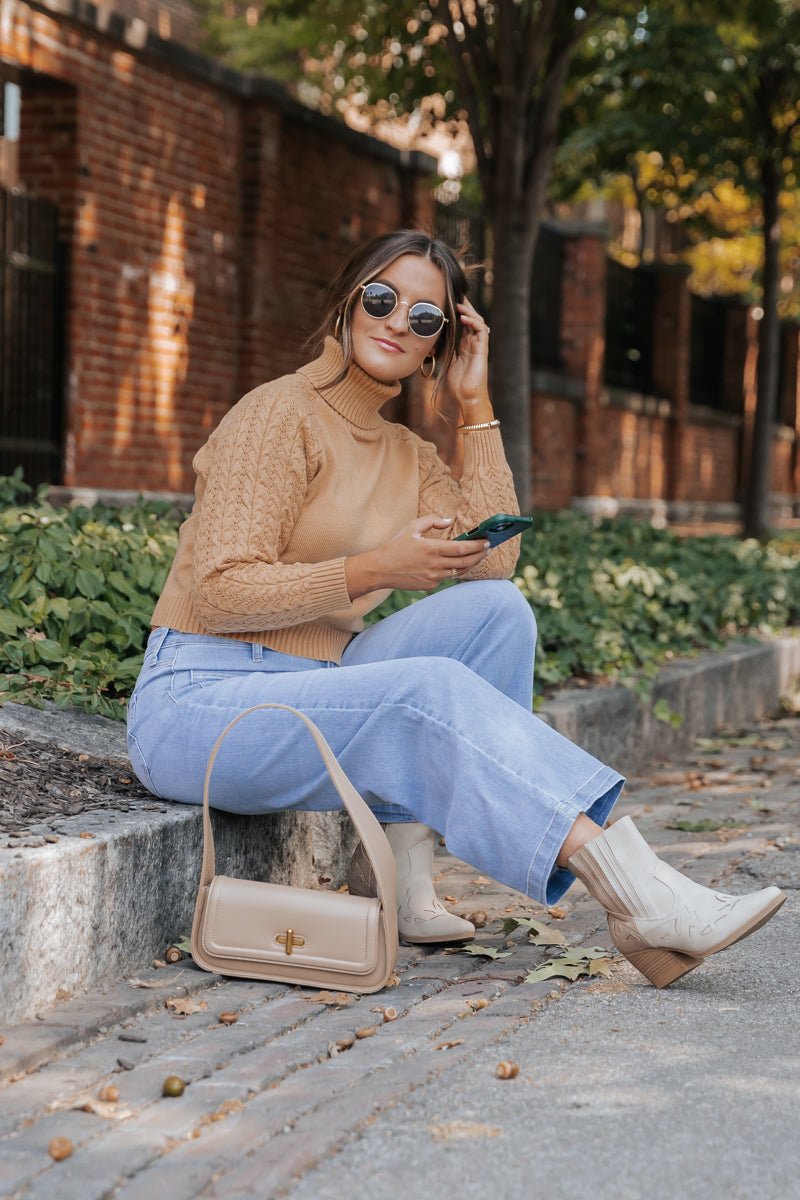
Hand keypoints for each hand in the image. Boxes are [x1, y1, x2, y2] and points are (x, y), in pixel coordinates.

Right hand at [345, 516, 489, 597]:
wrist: (380, 570)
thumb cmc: (395, 546)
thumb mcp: (411, 527)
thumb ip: (432, 522)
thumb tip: (449, 521)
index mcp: (432, 549)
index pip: (462, 548)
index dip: (478, 546)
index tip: (487, 542)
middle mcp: (435, 565)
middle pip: (466, 562)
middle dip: (480, 555)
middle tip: (488, 549)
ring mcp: (433, 577)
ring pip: (459, 571)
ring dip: (470, 564)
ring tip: (478, 556)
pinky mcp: (430, 585)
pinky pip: (446, 577)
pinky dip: (454, 570)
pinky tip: (459, 563)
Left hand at [445, 298, 491, 418]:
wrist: (467, 397)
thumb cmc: (457, 384)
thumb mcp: (446, 362)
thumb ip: (443, 351)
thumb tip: (431, 342)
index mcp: (466, 345)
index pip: (464, 323)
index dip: (458, 311)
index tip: (448, 302)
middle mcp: (474, 343)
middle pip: (472, 318)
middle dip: (464, 306)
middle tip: (454, 295)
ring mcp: (479, 345)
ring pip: (478, 321)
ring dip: (469, 311)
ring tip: (458, 304)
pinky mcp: (483, 350)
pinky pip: (481, 330)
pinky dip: (473, 322)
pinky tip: (463, 318)